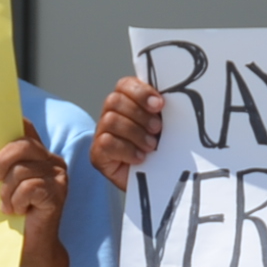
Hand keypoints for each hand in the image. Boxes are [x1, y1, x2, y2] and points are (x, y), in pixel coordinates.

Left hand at [0, 122, 68, 259]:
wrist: (33, 250)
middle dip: (3, 160)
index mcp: (40, 155)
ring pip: (23, 170)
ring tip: (9, 205)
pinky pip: (29, 187)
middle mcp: (53, 161)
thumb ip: (2, 165)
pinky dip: (18, 201)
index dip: (11, 124)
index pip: (26, 129)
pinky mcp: (58, 194)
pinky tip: (19, 211)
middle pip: (24, 144)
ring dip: (8, 191)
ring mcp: (59, 177)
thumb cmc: (15, 217)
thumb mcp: (4, 184)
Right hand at [89, 77, 162, 193]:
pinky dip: (127, 150)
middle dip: (139, 114)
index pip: (125, 84)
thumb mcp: (169, 126)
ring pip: (110, 120)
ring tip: (151, 146)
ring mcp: (102, 134)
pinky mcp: (98, 154)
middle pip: (114, 100)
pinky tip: (140, 158)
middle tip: (157, 129)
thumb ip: (164, 109)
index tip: (159, 105)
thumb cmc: (165, 151)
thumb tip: (168, 97)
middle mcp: (111, 114)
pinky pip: (106, 143)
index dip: (141, 92)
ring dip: (135, 133)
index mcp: (129, 102)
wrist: (160, 182)